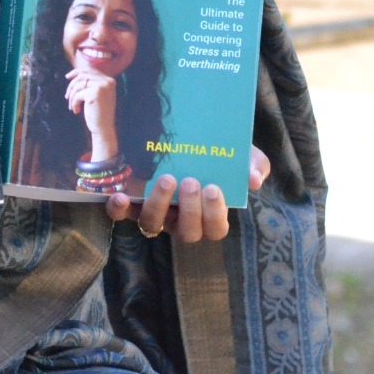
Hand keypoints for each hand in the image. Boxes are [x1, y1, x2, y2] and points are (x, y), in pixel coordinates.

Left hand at [65, 67, 120, 159]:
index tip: (67, 77)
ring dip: (72, 96)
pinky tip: (76, 111)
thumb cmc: (98, 113)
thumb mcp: (97, 95)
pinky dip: (74, 103)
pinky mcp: (95, 94)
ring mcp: (102, 87)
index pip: (90, 70)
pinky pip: (78, 94)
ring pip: (78, 85)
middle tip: (66, 96)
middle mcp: (107, 81)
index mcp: (109, 80)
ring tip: (71, 106)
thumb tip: (75, 74)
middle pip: (82, 75)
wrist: (103, 128)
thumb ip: (91, 83)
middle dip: (72, 85)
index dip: (77, 72)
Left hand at [104, 145, 270, 242]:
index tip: (214, 189)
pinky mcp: (133, 203)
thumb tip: (254, 180)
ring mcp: (157, 214)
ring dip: (159, 205)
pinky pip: (123, 215)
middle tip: (191, 182)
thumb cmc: (220, 155)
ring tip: (166, 179)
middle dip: (190, 210)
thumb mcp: (244, 156)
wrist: (191, 140)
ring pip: (154, 224)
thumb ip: (255, 165)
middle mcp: (182, 221)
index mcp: (209, 216)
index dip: (215, 215)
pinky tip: (120, 195)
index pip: (216, 229)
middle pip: (186, 232)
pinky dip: (119, 210)